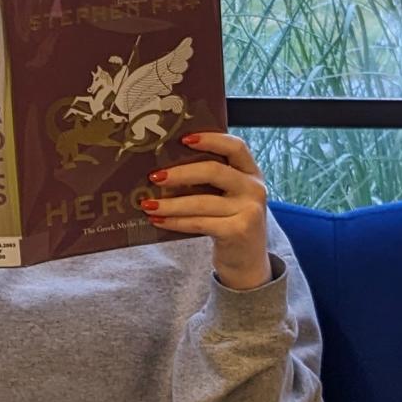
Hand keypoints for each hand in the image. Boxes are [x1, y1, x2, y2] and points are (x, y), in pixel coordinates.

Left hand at [140, 131, 272, 290]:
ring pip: (202, 202)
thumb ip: (210, 181)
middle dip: (181, 173)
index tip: (183, 139)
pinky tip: (158, 220)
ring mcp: (249, 210)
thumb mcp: (228, 197)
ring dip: (171, 203)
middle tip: (154, 177)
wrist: (247, 262)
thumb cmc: (229, 222)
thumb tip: (164, 167)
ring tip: (148, 204)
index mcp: (251, 172)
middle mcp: (254, 188)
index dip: (211, 139)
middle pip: (214, 171)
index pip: (235, 146)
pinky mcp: (238, 231)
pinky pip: (200, 223)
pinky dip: (175, 222)